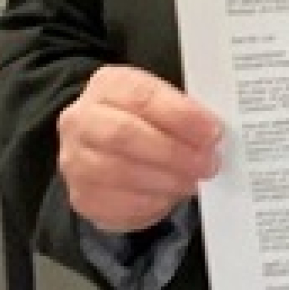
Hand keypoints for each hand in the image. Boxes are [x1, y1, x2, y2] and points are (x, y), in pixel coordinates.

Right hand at [57, 66, 222, 234]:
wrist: (103, 147)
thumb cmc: (143, 121)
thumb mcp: (160, 102)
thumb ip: (182, 112)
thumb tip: (213, 133)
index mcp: (108, 85)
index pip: (142, 96)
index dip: (180, 115)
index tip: (212, 132)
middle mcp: (82, 120)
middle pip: (125, 135)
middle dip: (173, 152)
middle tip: (207, 163)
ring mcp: (75, 160)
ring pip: (119, 172)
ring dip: (166, 180)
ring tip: (193, 181)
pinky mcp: (82, 196)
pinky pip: (117, 204)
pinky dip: (151, 202)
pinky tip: (170, 196)